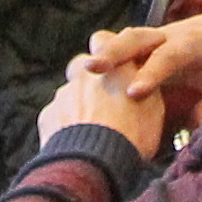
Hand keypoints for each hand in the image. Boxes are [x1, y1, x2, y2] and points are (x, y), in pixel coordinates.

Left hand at [40, 47, 170, 158]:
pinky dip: (63, 126)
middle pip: (81, 68)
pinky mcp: (48, 115)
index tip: (110, 66)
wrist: (97, 161)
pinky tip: (76, 144)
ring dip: (76, 107)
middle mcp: (85, 74)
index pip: (103, 40)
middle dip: (88, 81)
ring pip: (68, 95)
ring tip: (91, 133)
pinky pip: (55, 117)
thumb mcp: (153, 110)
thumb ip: (142, 90)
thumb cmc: (133, 136)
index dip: (105, 50)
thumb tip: (140, 91)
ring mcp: (63, 94)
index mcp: (113, 67)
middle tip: (102, 105)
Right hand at [92, 4, 201, 125]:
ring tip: (80, 71)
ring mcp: (157, 38)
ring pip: (126, 38)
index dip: (151, 72)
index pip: (170, 55)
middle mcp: (170, 35)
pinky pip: (125, 46)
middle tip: (91, 69)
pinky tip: (83, 74)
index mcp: (195, 41)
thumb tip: (197, 125)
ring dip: (104, 52)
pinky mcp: (149, 45)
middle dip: (115, 52)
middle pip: (138, 37)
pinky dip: (105, 55)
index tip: (133, 92)